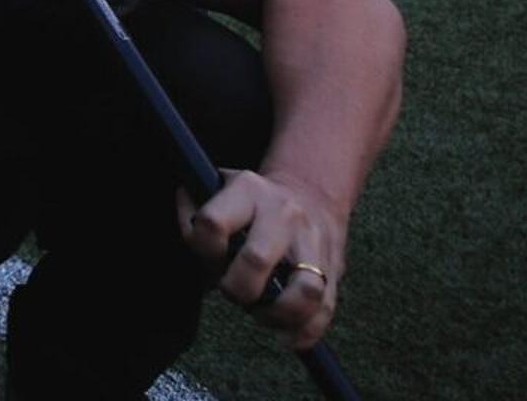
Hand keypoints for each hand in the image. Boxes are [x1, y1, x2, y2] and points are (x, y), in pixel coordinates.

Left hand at [183, 170, 347, 347]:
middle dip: (237, 288)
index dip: (203, 249)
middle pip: (257, 260)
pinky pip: (325, 309)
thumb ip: (192, 210)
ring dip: (278, 314)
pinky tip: (289, 338)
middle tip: (234, 292)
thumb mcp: (217, 187)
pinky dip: (307, 331)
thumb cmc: (250, 202)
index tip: (208, 258)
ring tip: (262, 315)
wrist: (310, 194)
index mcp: (247, 191)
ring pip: (305, 289)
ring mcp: (312, 242)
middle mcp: (283, 214)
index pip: (213, 223)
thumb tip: (192, 239)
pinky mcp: (334, 269)